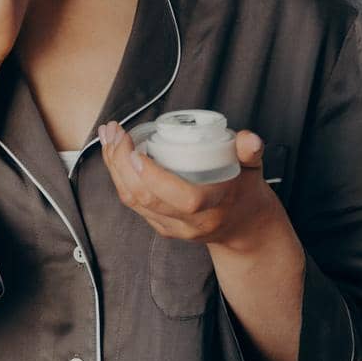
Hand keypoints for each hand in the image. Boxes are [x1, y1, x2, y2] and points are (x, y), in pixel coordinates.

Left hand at [95, 120, 281, 253]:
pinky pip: (132, 203)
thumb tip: (249, 138)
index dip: (156, 177)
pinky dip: (118, 176)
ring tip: (108, 136)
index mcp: (215, 208)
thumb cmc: (245, 191)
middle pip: (147, 198)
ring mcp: (173, 227)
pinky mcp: (161, 227)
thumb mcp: (253, 170)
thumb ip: (250, 152)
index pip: (184, 199)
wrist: (243, 227)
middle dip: (123, 164)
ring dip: (114, 167)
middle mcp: (191, 223)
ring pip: (134, 201)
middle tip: (116, 132)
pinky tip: (112, 152)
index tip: (138, 150)